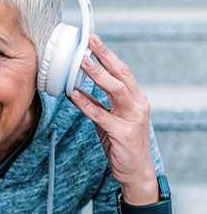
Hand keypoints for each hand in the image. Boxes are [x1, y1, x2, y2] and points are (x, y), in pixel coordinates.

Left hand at [70, 34, 157, 204]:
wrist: (137, 173)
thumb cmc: (122, 146)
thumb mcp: (111, 122)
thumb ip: (99, 106)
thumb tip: (79, 92)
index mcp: (136, 100)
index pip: (122, 72)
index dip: (108, 55)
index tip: (94, 41)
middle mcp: (138, 105)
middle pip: (121, 74)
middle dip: (105, 56)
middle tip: (89, 41)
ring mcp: (132, 118)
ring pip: (115, 90)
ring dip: (97, 75)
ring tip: (81, 62)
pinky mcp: (122, 133)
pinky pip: (101, 114)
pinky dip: (87, 103)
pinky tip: (74, 94)